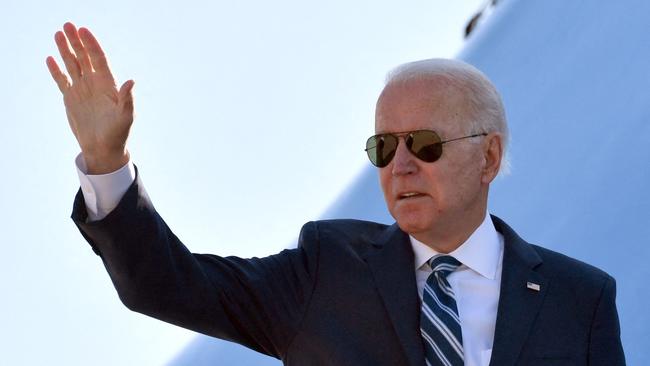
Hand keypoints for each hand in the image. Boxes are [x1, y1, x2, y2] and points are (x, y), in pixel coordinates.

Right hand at [47, 22, 134, 173]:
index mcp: (109, 85)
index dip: (92, 44)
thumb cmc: (118, 133)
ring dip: (65, 50)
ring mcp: (82, 90)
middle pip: (84, 57)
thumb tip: (131, 81)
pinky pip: (62, 80)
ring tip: (58, 34)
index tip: (83, 31)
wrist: (104, 148)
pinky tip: (50, 58)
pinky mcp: (71, 99)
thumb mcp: (126, 117)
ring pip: (72, 65)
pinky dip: (56, 70)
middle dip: (77, 41)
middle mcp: (95, 83)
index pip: (99, 59)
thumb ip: (127, 99)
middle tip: (68, 25)